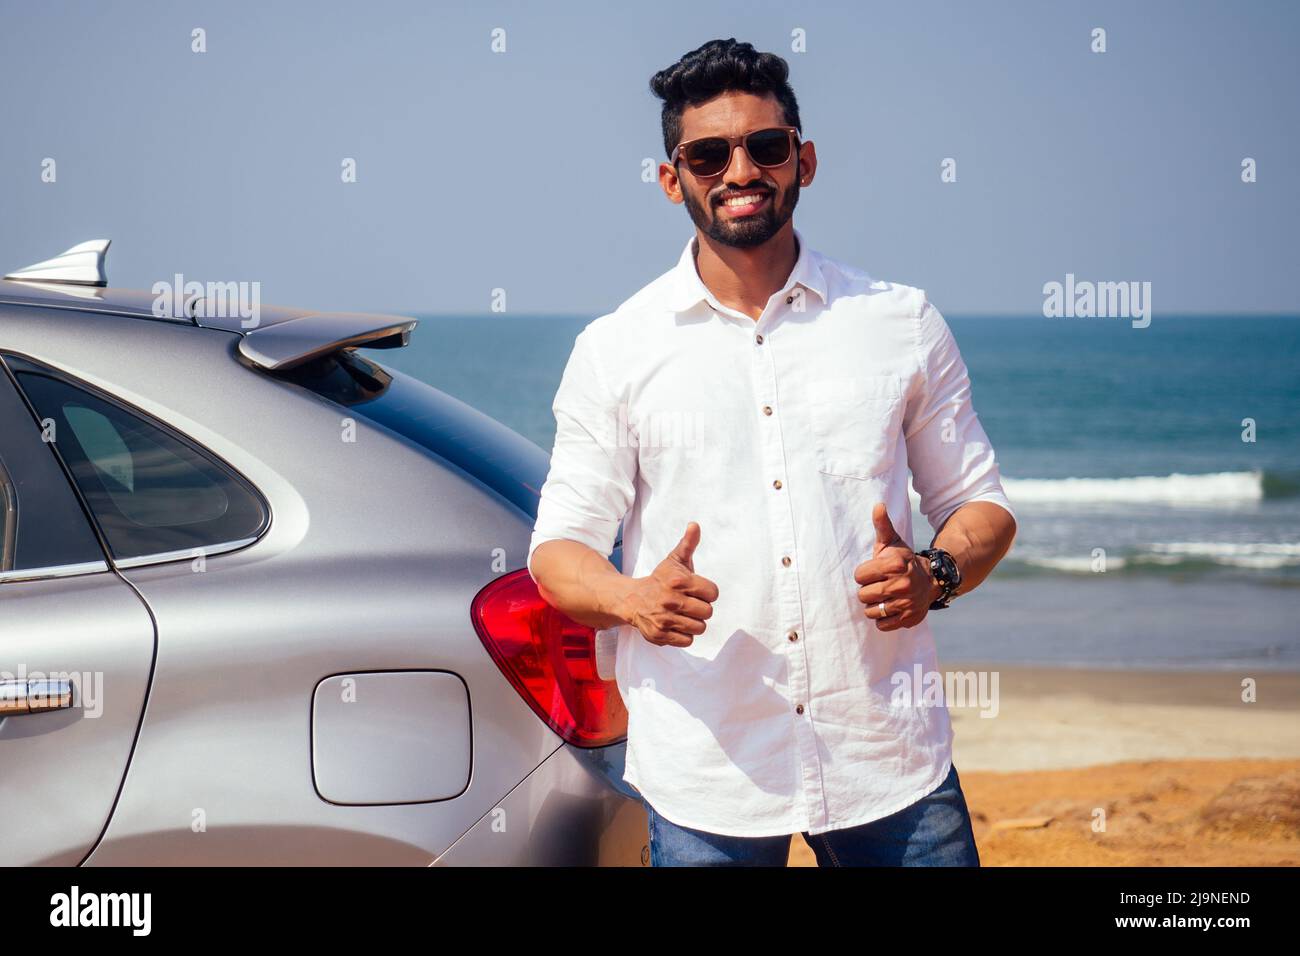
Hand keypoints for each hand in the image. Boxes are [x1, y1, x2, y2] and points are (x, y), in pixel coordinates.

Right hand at [620, 522, 718, 646]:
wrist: (632, 599)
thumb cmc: (660, 579)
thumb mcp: (674, 560)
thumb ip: (688, 544)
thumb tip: (695, 525)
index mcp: (678, 581)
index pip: (713, 593)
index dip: (707, 592)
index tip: (697, 590)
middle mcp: (671, 600)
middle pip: (708, 612)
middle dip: (701, 608)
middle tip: (689, 603)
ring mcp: (665, 619)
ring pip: (699, 628)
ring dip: (693, 622)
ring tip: (682, 614)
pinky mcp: (660, 635)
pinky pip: (687, 640)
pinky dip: (684, 634)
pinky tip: (676, 624)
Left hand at [852, 503, 940, 631]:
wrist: (932, 579)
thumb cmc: (904, 560)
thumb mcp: (893, 542)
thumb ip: (882, 525)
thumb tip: (877, 505)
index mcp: (894, 565)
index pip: (859, 576)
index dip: (864, 574)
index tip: (874, 572)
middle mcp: (901, 585)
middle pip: (863, 595)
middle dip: (868, 591)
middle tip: (879, 585)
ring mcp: (906, 604)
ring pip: (870, 611)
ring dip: (874, 606)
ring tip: (884, 597)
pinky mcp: (909, 619)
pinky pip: (882, 625)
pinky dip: (883, 619)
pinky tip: (890, 608)